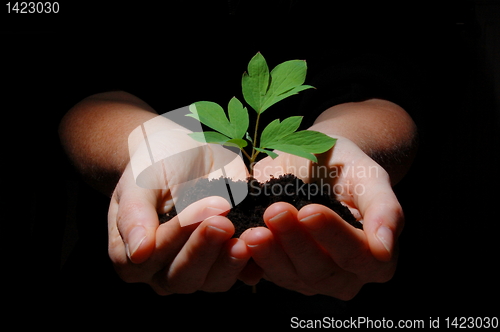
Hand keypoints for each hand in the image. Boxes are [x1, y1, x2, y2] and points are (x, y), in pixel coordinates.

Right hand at [108, 118, 249, 293]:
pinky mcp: (226, 262)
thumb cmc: (155, 166)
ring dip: (230, 261)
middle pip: (182, 276)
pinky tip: (263, 244)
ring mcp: (198, 270)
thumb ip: (134, 215)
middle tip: (222, 222)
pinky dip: (254, 262)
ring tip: (245, 238)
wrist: (185, 154)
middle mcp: (163, 271)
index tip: (194, 214)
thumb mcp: (139, 182)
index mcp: (132, 256)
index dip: (173, 238)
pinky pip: (242, 272)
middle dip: (203, 249)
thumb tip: (139, 252)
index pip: (150, 258)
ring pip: (213, 281)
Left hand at [240, 137, 402, 299]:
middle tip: (274, 211)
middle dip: (295, 242)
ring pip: (290, 276)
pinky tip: (238, 241)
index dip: (333, 235)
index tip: (310, 210)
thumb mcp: (369, 176)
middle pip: (320, 269)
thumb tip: (385, 249)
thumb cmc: (346, 167)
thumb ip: (384, 208)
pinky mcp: (281, 272)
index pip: (357, 254)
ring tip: (252, 229)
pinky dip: (250, 261)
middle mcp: (344, 275)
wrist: (314, 164)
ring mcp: (310, 278)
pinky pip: (264, 274)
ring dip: (269, 254)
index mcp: (373, 257)